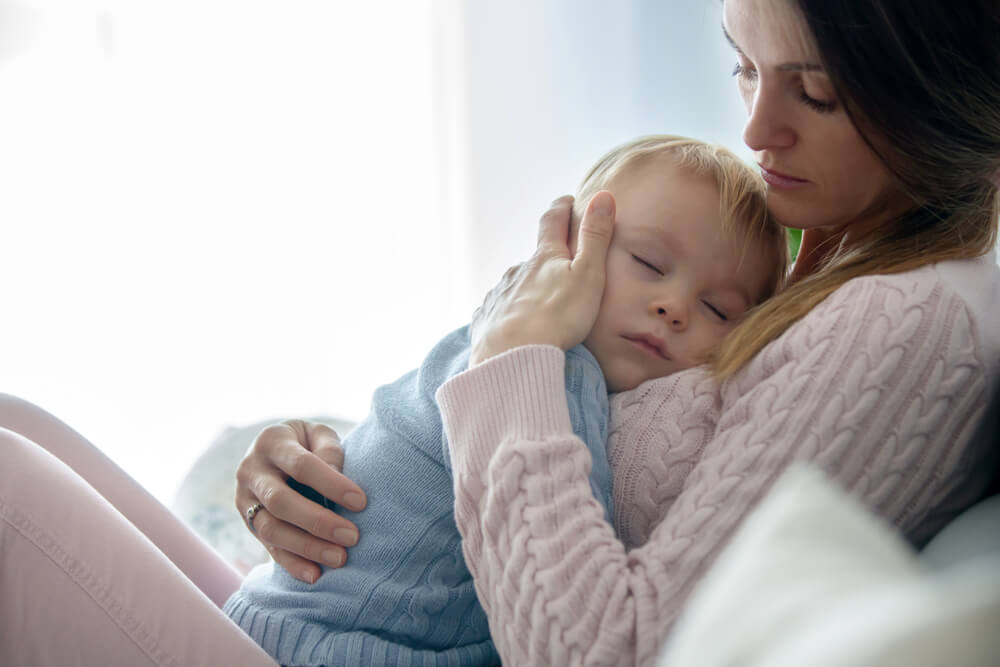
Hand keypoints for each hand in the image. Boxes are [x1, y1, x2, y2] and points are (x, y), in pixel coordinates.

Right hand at [234, 420, 366, 583]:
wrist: (274, 451)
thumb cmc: (307, 442)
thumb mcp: (318, 434)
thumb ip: (329, 450)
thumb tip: (338, 477)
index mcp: (271, 441)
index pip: (301, 465)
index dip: (331, 484)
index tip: (361, 502)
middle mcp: (251, 471)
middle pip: (280, 501)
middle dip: (318, 522)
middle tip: (352, 537)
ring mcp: (244, 500)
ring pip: (270, 529)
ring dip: (306, 547)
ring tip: (339, 558)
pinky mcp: (248, 524)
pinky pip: (268, 548)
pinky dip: (291, 564)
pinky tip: (315, 575)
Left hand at [469, 191, 615, 365]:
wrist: (512, 356)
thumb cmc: (558, 317)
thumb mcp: (588, 275)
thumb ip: (595, 238)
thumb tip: (603, 195)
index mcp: (544, 258)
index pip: (553, 222)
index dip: (561, 208)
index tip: (567, 200)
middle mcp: (517, 270)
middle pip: (532, 257)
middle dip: (544, 257)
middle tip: (557, 261)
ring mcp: (499, 294)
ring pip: (514, 284)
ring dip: (526, 287)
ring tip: (538, 301)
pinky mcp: (486, 319)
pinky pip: (498, 311)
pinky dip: (508, 312)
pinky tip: (512, 323)